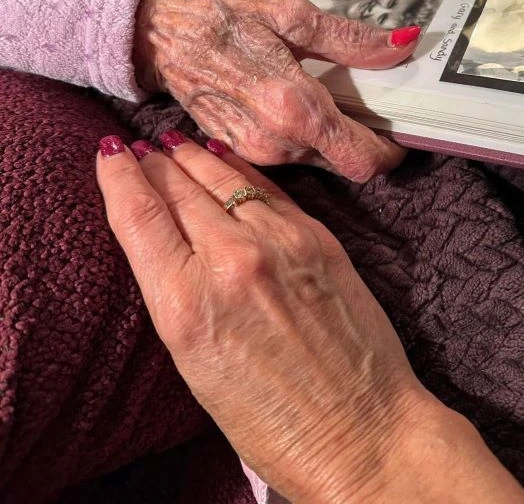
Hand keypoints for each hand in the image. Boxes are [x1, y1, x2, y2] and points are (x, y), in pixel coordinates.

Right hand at [97, 134, 523, 503]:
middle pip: (178, 188)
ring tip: (173, 143)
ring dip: (193, 157)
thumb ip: (176, 291)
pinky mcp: (317, 236)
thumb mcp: (195, 361)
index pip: (139, 216)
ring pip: (222, 177)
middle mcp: (231, 261)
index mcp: (187, 304)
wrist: (362, 431)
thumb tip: (162, 236)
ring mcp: (279, 242)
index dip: (118, 176)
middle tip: (140, 147)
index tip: (109, 153)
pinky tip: (223, 157)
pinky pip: (265, 188)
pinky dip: (237, 168)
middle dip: (154, 163)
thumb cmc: (270, 419)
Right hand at [133, 0, 419, 181]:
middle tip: (360, 98)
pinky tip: (289, 102)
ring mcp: (255, 153)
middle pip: (344, 161)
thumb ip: (351, 39)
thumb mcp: (290, 16)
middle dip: (360, 136)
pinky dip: (301, 135)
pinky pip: (289, 154)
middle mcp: (276, 141)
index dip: (389, 150)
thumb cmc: (220, 19)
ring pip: (318, 159)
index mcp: (293, 106)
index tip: (395, 127)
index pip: (363, 160)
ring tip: (319, 92)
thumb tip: (402, 45)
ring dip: (329, 134)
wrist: (157, 36)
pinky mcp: (241, 152)